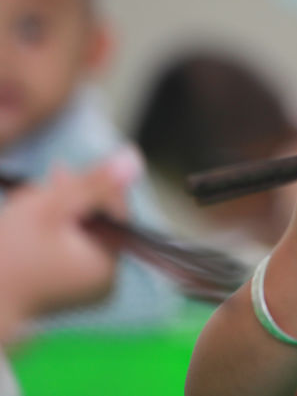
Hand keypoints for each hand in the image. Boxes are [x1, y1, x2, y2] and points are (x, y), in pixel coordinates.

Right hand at [0, 152, 137, 340]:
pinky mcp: (61, 288)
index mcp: (108, 265)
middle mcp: (101, 281)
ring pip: (76, 231)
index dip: (91, 185)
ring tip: (23, 204)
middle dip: (67, 199)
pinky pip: (64, 249)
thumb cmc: (6, 256)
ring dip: (52, 212)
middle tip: (35, 189)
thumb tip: (133, 158)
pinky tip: (24, 221)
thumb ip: (94, 183)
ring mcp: (82, 288)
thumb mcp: (51, 208)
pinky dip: (46, 232)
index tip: (60, 172)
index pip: (115, 210)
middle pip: (95, 220)